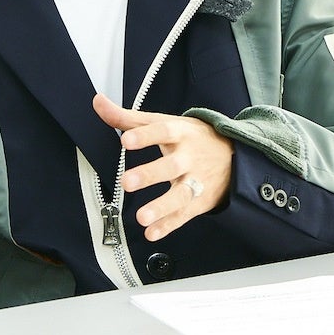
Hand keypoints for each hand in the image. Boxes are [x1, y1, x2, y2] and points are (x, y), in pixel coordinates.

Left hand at [93, 93, 232, 241]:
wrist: (236, 157)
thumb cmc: (191, 138)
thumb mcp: (164, 122)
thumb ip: (128, 117)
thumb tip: (97, 102)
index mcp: (180, 134)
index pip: (162, 131)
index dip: (145, 136)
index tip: (126, 140)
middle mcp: (189, 158)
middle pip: (171, 166)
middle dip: (150, 174)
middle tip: (126, 182)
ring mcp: (195, 181)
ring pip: (180, 195)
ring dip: (161, 207)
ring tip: (141, 217)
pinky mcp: (199, 202)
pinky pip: (183, 215)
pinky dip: (168, 225)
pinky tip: (151, 232)